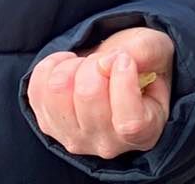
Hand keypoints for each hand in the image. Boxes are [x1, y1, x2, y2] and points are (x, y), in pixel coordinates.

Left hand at [26, 27, 173, 159]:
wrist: (118, 73)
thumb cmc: (145, 64)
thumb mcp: (158, 50)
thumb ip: (143, 52)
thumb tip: (106, 62)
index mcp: (145, 131)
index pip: (128, 122)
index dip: (123, 83)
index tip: (124, 58)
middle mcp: (108, 143)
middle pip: (88, 95)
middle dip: (95, 63)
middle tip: (105, 58)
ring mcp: (75, 138)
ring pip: (58, 91)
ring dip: (72, 65)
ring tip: (86, 63)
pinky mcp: (50, 126)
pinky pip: (37, 90)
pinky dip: (51, 66)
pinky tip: (69, 63)